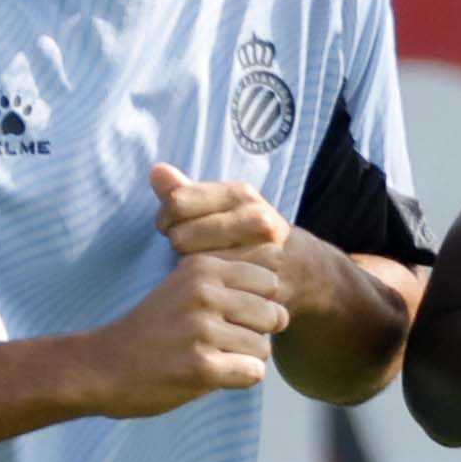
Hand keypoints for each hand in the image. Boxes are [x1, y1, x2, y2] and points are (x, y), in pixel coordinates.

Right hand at [82, 244, 288, 417]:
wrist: (101, 366)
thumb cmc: (149, 330)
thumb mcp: (182, 287)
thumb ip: (224, 280)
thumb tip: (278, 277)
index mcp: (202, 267)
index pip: (269, 280)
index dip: (259, 304)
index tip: (232, 317)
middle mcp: (204, 292)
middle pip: (273, 314)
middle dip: (259, 334)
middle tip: (225, 344)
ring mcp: (202, 329)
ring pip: (264, 348)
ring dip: (246, 360)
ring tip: (212, 359)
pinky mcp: (201, 366)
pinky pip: (253, 373)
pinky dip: (239, 380)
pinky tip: (211, 376)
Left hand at [150, 161, 289, 281]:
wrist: (304, 270)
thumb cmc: (252, 234)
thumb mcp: (226, 205)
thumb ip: (187, 190)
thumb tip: (156, 172)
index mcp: (242, 196)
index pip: (177, 202)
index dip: (165, 218)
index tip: (172, 227)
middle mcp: (256, 221)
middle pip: (180, 236)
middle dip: (177, 245)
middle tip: (189, 252)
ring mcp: (262, 255)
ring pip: (193, 265)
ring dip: (190, 270)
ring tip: (203, 267)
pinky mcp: (261, 288)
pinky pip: (212, 289)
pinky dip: (207, 289)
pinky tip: (214, 286)